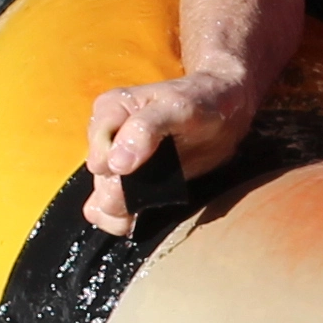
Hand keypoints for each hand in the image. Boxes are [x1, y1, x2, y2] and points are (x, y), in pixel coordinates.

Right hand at [82, 71, 252, 232]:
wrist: (223, 110)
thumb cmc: (200, 102)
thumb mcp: (178, 107)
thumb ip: (145, 129)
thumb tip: (115, 164)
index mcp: (110, 110)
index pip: (98, 153)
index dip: (120, 168)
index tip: (146, 166)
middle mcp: (105, 137)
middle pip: (100, 180)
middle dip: (124, 190)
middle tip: (157, 182)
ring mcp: (113, 162)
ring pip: (100, 200)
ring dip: (123, 209)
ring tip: (152, 200)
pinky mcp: (124, 184)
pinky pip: (107, 212)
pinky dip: (121, 219)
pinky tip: (139, 215)